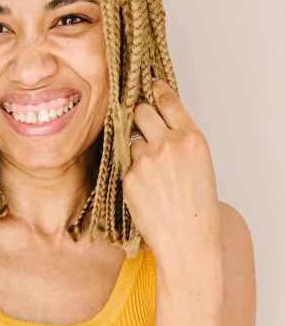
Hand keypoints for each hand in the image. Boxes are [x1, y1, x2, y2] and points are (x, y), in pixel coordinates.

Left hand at [122, 79, 221, 259]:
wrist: (188, 239)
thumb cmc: (197, 206)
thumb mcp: (199, 164)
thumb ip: (180, 140)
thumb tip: (158, 123)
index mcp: (192, 138)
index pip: (168, 100)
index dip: (156, 91)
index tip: (150, 85)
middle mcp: (169, 143)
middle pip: (141, 111)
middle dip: (138, 116)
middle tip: (140, 125)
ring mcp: (147, 159)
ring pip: (132, 141)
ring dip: (137, 151)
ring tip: (153, 175)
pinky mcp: (130, 176)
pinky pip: (126, 165)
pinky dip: (133, 174)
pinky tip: (147, 191)